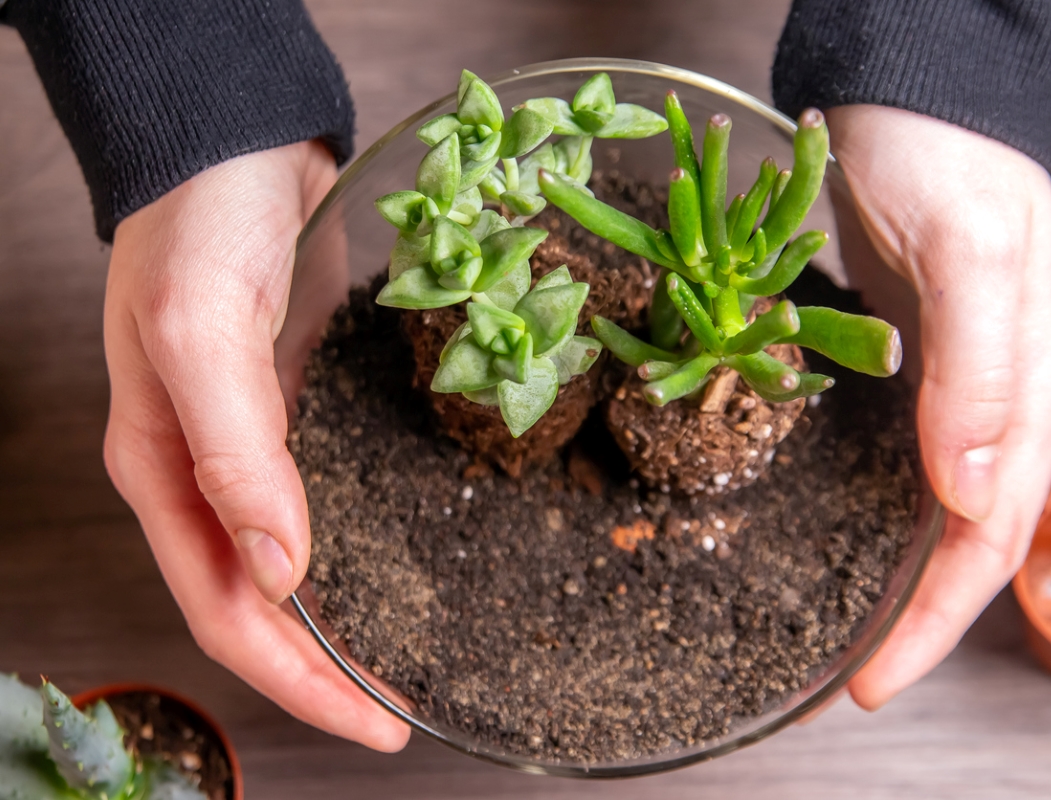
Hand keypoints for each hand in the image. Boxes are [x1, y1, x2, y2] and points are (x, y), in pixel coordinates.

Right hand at [103, 141, 409, 750]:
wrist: (235, 142)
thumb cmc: (198, 225)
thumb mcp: (201, 332)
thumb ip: (234, 451)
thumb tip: (278, 571)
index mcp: (165, 474)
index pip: (228, 612)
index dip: (300, 680)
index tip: (375, 724)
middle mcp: (206, 473)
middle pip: (263, 605)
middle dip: (326, 670)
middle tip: (401, 713)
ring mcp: (256, 441)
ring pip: (296, 562)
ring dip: (347, 618)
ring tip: (409, 660)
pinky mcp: (302, 406)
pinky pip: (330, 499)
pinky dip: (362, 543)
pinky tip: (405, 556)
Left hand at [824, 106, 1050, 708]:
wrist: (910, 95)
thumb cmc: (943, 156)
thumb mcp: (967, 251)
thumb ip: (978, 372)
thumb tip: (969, 497)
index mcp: (1033, 389)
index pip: (990, 536)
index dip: (935, 618)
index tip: (870, 681)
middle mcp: (1001, 402)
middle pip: (966, 540)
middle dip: (913, 619)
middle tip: (845, 683)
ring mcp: (956, 387)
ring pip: (934, 511)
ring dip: (892, 578)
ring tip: (837, 635)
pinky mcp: (913, 368)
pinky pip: (901, 464)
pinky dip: (873, 516)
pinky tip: (836, 538)